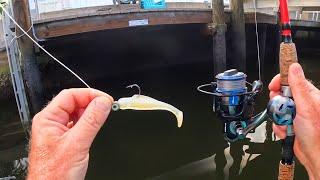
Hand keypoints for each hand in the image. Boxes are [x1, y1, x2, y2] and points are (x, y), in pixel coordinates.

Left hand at [27, 88, 112, 179]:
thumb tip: (103, 103)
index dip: (89, 94)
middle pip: (74, 103)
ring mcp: (58, 132)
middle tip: (107, 108)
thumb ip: (91, 121)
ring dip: (91, 114)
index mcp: (48, 119)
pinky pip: (79, 125)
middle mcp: (51, 123)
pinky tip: (95, 128)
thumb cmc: (54, 175)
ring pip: (77, 114)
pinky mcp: (65, 140)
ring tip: (102, 118)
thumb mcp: (77, 144)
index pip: (70, 95)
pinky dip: (89, 124)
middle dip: (92, 103)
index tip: (106, 100)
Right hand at [269, 63, 319, 178]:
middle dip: (277, 104)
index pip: (291, 80)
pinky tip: (287, 131)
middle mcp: (302, 103)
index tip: (273, 86)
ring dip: (279, 118)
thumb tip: (294, 67)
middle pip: (281, 95)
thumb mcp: (306, 106)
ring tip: (287, 124)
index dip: (280, 82)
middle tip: (282, 110)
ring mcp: (295, 114)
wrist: (314, 154)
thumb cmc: (316, 133)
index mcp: (309, 95)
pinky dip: (279, 127)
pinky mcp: (289, 123)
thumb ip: (298, 86)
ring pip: (277, 109)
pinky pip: (277, 120)